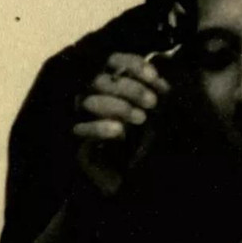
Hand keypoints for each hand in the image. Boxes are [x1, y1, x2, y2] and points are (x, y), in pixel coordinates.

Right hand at [73, 52, 171, 195]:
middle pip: (103, 79)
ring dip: (118, 106)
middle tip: (152, 103)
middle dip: (131, 89)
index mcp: (109, 82)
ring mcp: (79, 116)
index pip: (114, 61)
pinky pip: (80, 128)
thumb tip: (167, 72)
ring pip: (90, 100)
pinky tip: (119, 131)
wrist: (128, 181)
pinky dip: (100, 127)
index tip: (155, 78)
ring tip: (141, 118)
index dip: (133, 65)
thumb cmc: (143, 142)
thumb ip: (156, 93)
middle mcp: (90, 94)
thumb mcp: (154, 114)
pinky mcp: (74, 139)